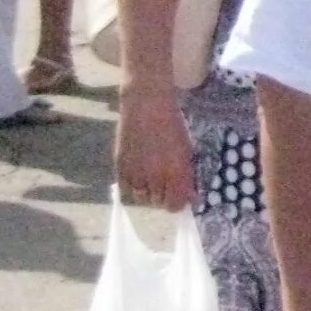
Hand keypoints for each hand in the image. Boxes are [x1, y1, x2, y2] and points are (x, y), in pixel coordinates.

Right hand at [113, 91, 196, 211]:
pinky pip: (126, 188)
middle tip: (167, 187)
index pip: (176, 204)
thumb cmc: (173, 124)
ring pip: (141, 198)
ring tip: (153, 182)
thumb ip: (187, 174)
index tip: (183, 198)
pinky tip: (139, 178)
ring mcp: (136, 173)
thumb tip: (191, 196)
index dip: (179, 203)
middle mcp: (155, 177)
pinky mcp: (120, 166)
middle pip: (158, 203)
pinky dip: (133, 187)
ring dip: (148, 194)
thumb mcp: (186, 150)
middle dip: (164, 198)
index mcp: (176, 173)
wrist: (146, 106)